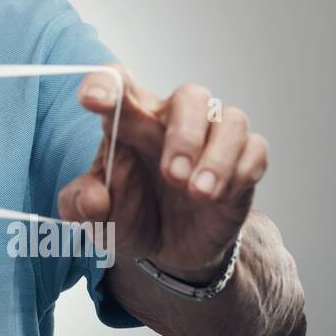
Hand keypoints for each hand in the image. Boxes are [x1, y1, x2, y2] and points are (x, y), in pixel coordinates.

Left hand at [57, 64, 268, 281]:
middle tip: (171, 175)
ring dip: (216, 157)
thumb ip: (80, 204)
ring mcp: (210, 140)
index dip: (106, 83)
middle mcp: (171, 122)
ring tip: (196, 193)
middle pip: (191, 95)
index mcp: (128, 122)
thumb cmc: (129, 216)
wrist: (168, 252)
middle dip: (184, 134)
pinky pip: (254, 148)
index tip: (93, 101)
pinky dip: (240, 172)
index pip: (118, 83)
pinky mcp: (242, 162)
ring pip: (230, 118)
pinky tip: (220, 197)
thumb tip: (95, 198)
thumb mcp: (95, 218)